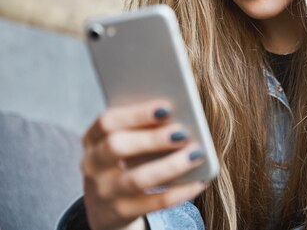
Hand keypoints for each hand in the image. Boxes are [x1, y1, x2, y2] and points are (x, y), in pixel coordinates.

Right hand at [81, 100, 207, 229]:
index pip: (107, 122)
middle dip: (152, 138)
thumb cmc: (125, 161)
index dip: (136, 113)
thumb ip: (143, 127)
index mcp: (93, 139)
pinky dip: (180, 191)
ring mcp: (105, 191)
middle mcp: (93, 165)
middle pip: (116, 147)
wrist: (105, 208)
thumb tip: (182, 115)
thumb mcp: (124, 142)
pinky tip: (199, 182)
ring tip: (196, 154)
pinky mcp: (121, 212)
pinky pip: (154, 202)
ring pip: (137, 179)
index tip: (166, 107)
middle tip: (183, 132)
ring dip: (170, 165)